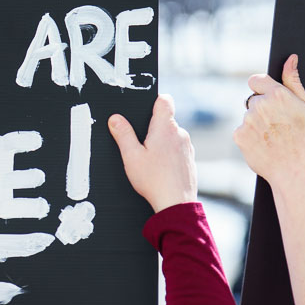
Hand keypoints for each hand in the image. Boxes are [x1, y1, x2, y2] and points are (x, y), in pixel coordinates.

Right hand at [108, 94, 197, 212]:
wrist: (176, 204)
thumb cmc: (154, 181)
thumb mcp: (131, 156)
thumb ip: (123, 134)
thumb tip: (115, 118)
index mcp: (165, 128)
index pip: (165, 100)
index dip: (154, 101)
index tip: (144, 109)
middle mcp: (180, 134)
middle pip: (165, 119)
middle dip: (152, 127)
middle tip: (140, 143)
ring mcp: (187, 146)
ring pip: (171, 135)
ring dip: (161, 141)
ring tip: (149, 160)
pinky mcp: (189, 159)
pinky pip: (177, 148)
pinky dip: (168, 153)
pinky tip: (159, 168)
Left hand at [233, 53, 304, 187]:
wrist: (294, 169)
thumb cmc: (304, 138)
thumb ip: (294, 81)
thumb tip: (291, 58)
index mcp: (277, 95)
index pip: (256, 80)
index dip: (261, 88)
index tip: (267, 96)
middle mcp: (260, 105)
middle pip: (253, 99)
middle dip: (262, 108)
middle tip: (277, 124)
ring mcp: (248, 120)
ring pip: (248, 116)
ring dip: (256, 123)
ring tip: (273, 137)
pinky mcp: (239, 135)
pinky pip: (241, 130)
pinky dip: (249, 136)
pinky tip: (263, 144)